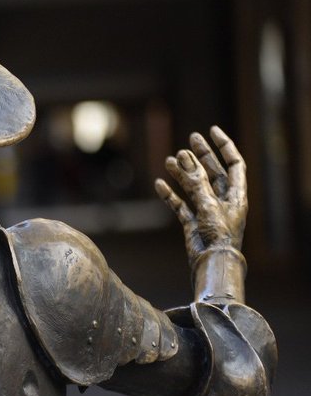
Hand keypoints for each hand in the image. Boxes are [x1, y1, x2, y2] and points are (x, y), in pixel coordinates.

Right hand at [154, 126, 246, 255]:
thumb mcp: (208, 204)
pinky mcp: (193, 224)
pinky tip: (160, 184)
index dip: (224, 146)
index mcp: (236, 195)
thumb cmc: (218, 235)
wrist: (211, 264)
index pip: (233, 163)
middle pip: (213, 172)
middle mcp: (223, 201)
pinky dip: (170, 195)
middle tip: (190, 139)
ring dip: (183, 173)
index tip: (212, 131)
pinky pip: (180, 205)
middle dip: (202, 156)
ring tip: (169, 160)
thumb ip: (195, 181)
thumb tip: (184, 155)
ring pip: (194, 187)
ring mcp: (207, 212)